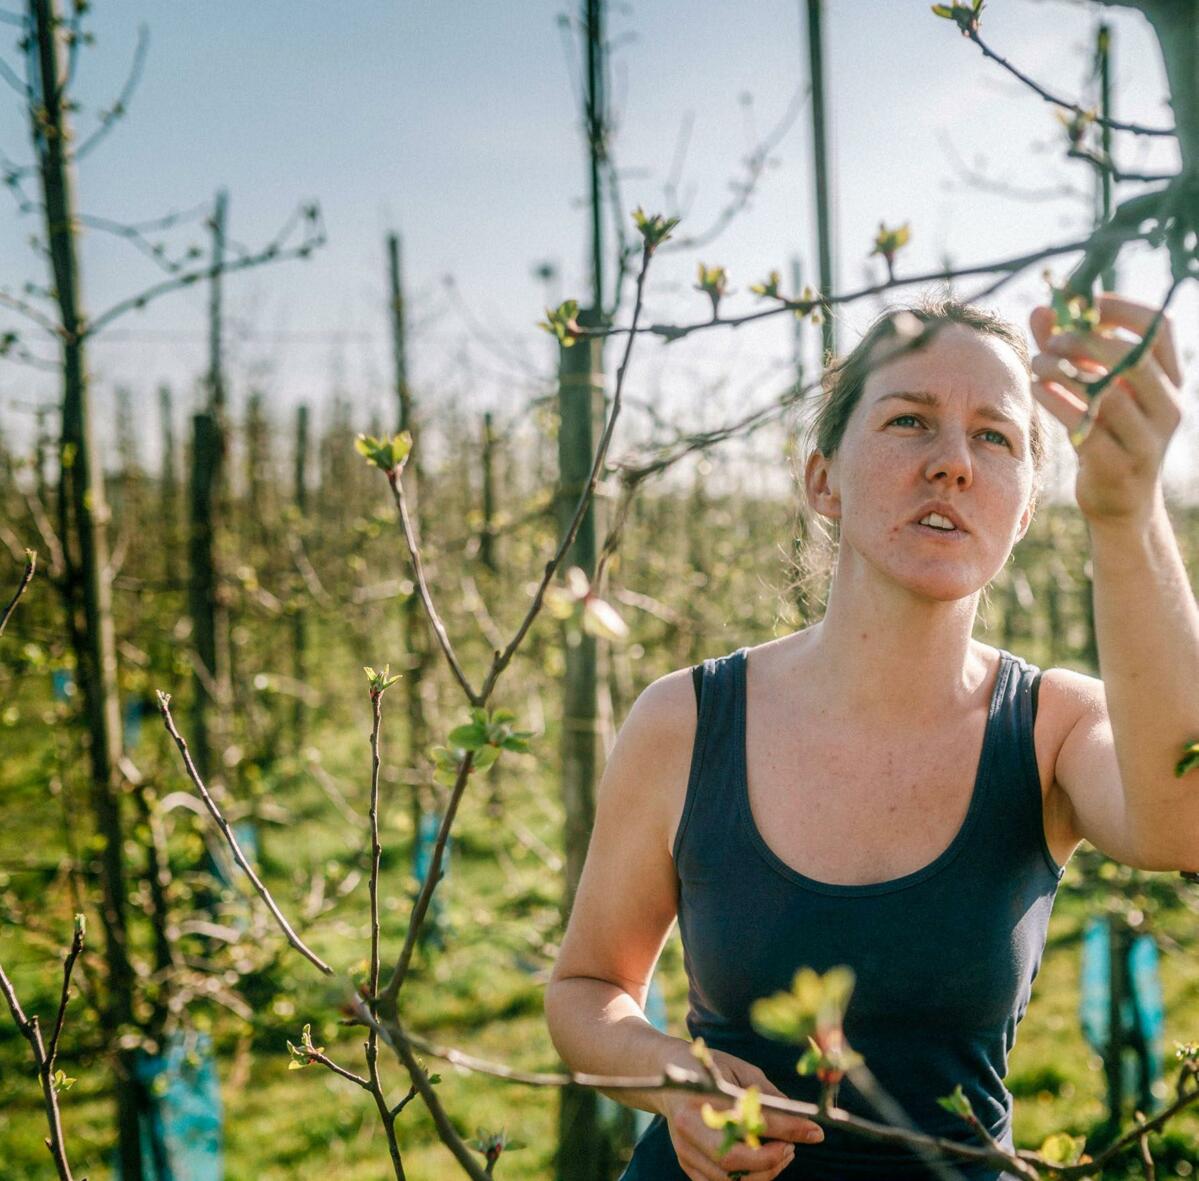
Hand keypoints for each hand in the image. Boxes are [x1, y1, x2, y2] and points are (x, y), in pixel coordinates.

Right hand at [659, 1046, 823, 1179]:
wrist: (667, 1079)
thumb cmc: (712, 1071)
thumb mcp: (740, 1070)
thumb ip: (768, 1096)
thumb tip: (803, 1120)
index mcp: (703, 1094)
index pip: (751, 1118)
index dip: (788, 1128)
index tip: (815, 1131)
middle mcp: (689, 1125)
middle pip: (734, 1158)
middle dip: (772, 1159)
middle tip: (792, 1146)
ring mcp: (684, 1148)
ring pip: (728, 1179)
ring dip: (764, 1172)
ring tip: (782, 1152)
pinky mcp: (685, 1163)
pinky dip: (746, 1180)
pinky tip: (762, 1162)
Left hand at [1029, 292, 1183, 527]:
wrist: (1120, 503)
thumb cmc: (1104, 434)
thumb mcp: (1091, 388)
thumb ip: (1067, 349)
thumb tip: (1040, 309)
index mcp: (1169, 380)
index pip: (1159, 328)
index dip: (1121, 308)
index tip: (1082, 302)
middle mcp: (1167, 406)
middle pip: (1134, 357)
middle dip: (1088, 340)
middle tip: (1053, 339)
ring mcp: (1147, 438)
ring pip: (1109, 393)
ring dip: (1065, 371)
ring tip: (1037, 364)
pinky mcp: (1119, 464)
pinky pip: (1086, 427)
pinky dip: (1057, 402)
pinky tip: (1036, 389)